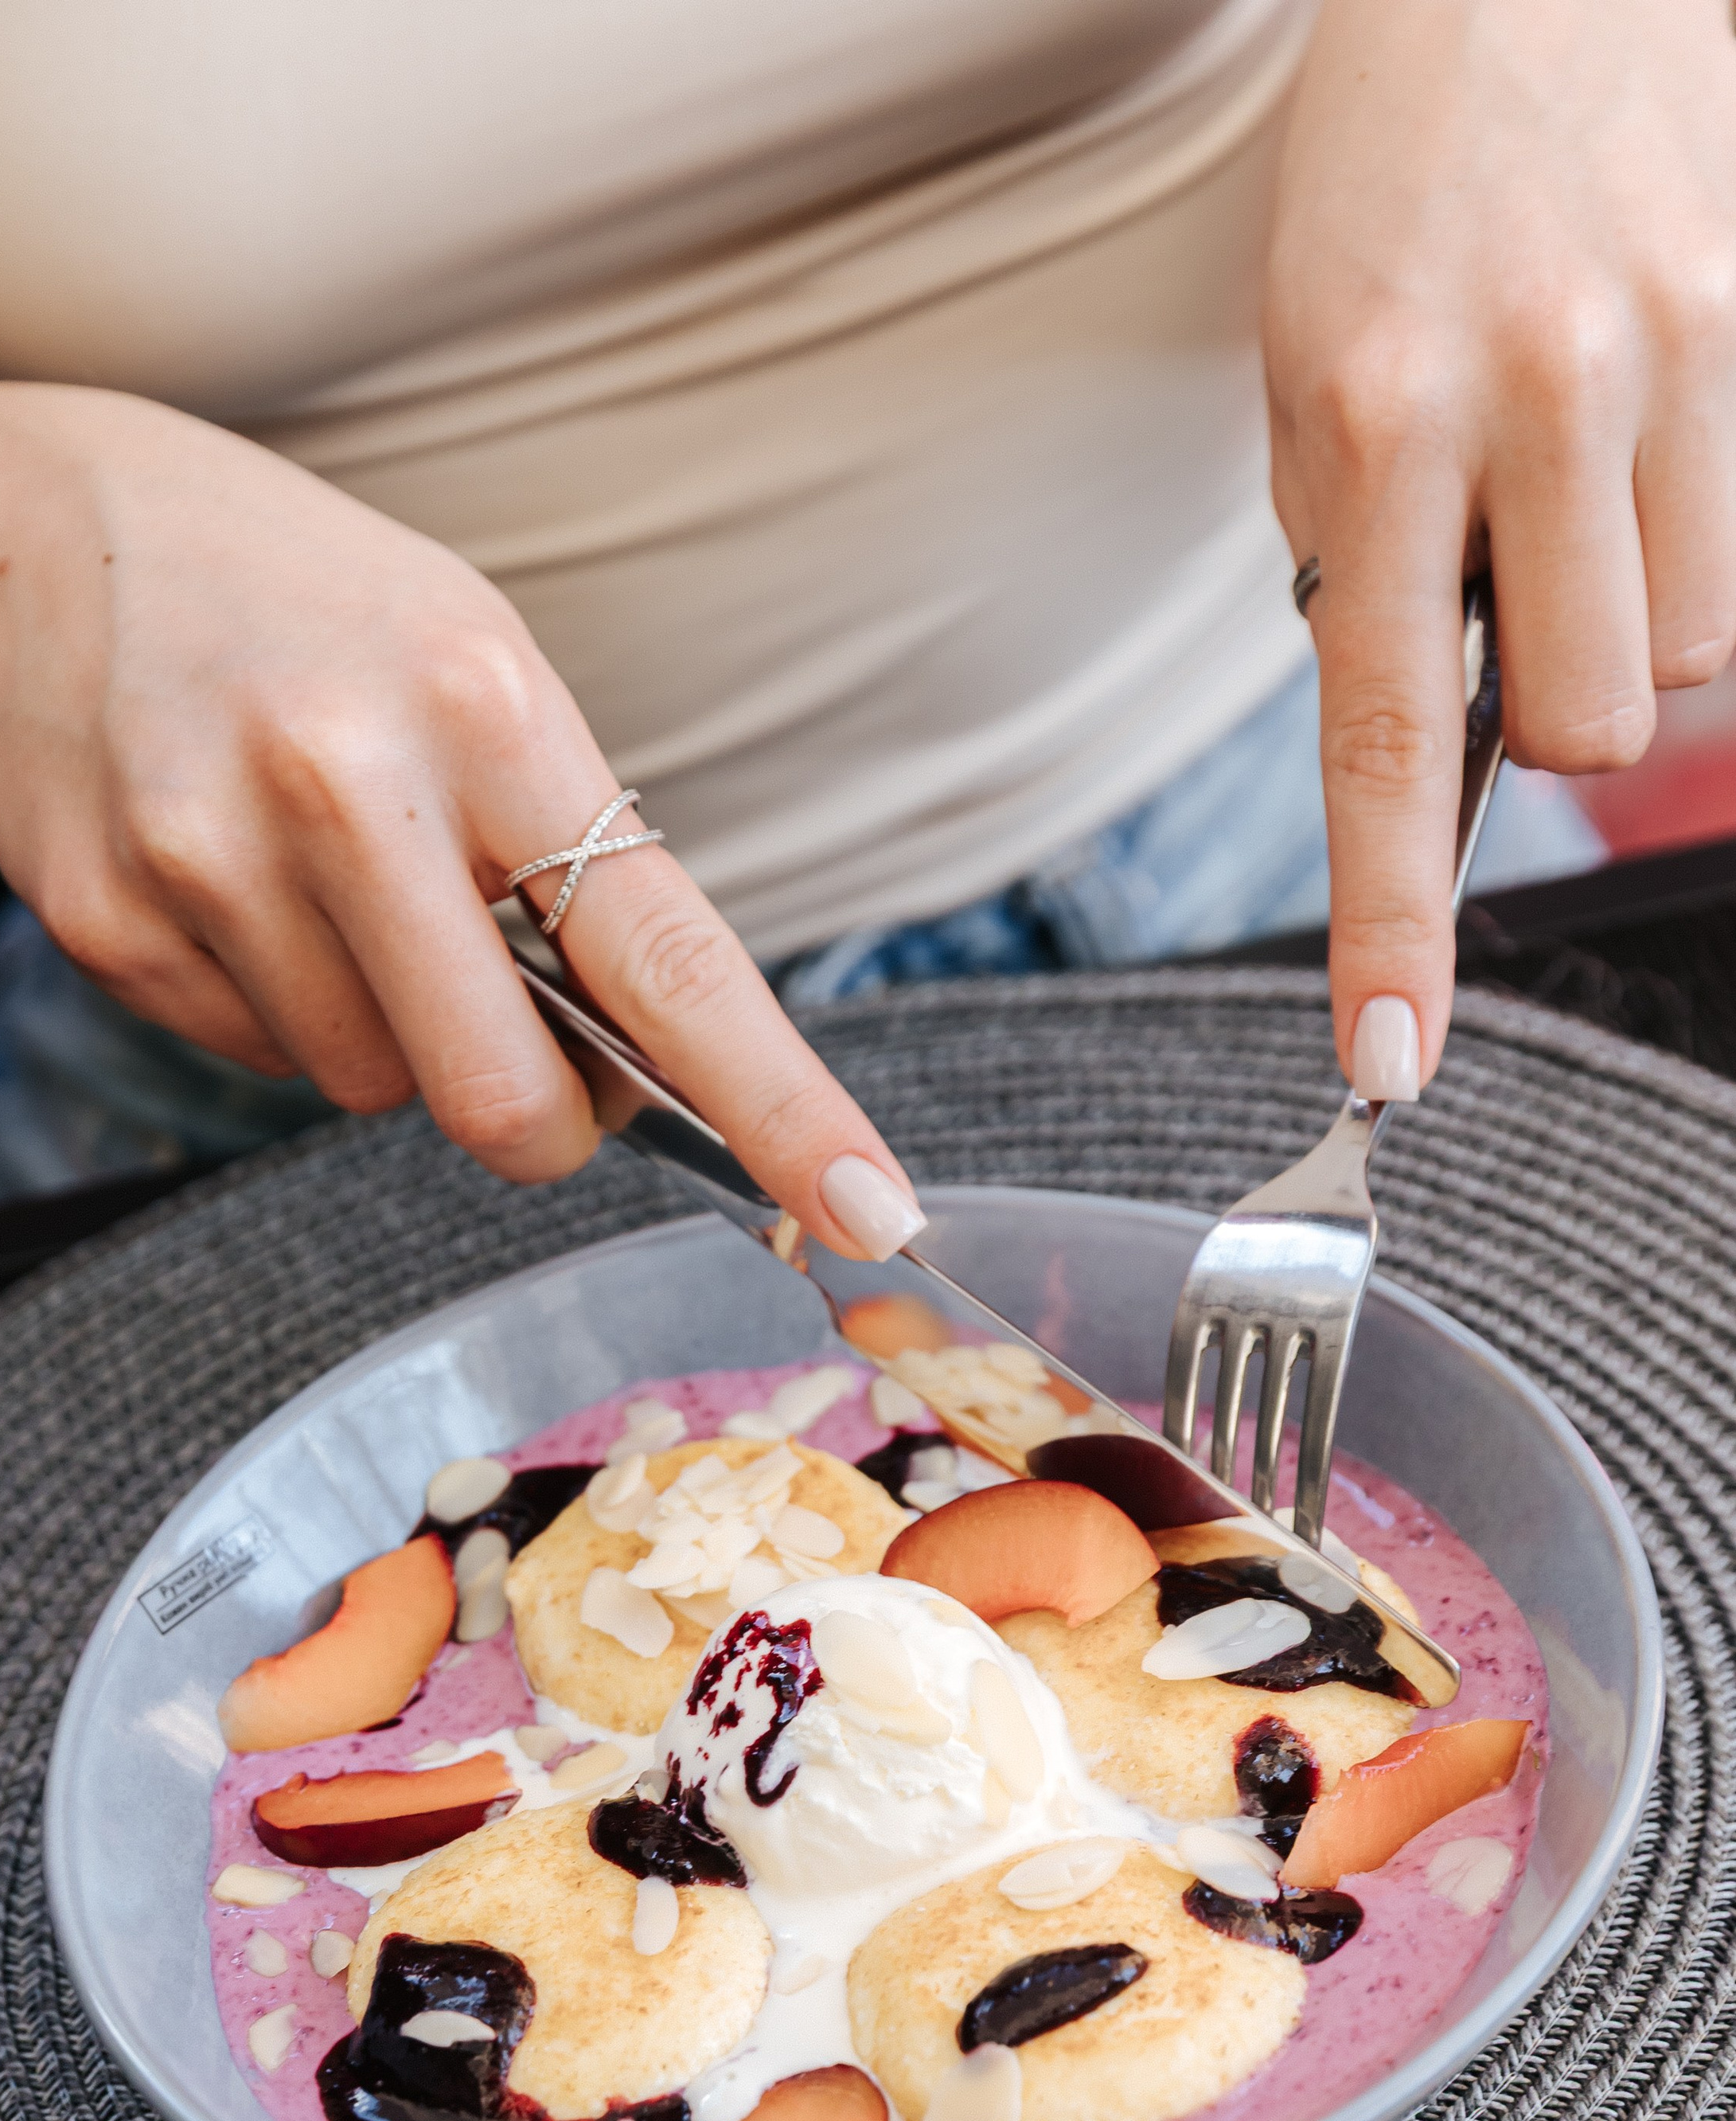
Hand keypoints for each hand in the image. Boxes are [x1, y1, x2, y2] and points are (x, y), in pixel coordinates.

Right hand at [0, 385, 924, 1255]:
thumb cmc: (311, 617)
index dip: (776, 1099)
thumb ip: (566, 859)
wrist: (35, 532)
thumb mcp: (473, 670)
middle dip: (533, 1119)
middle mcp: (343, 778)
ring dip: (382, 1031)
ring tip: (325, 881)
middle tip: (524, 1052)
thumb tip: (633, 1072)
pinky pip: (252, 1059)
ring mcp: (206, 854)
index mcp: (483, 703)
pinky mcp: (106, 920)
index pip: (663, 952)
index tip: (870, 1206)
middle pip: (494, 1097)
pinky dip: (273, 1006)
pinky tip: (234, 883)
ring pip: (367, 1090)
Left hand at [1265, 0, 1735, 1094]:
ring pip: (1695, 641)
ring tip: (1586, 472)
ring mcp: (1673, 348)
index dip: (1392, 923)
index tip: (1387, 1061)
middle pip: (1600, 715)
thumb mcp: (1308, 366)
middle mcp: (1532, 395)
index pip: (1388, 738)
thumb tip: (1439, 732)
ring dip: (1640, 606)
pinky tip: (1648, 428)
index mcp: (1372, 423)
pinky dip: (1702, 531)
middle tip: (1517, 569)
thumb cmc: (1397, 174)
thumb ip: (1361, 556)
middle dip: (1560, 694)